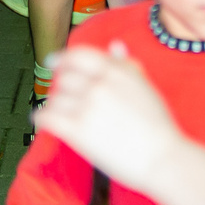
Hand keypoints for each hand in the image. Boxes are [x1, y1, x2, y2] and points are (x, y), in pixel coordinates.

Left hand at [36, 42, 184, 184]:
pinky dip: (41, 118)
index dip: (62, 58)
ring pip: (55, 97)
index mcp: (116, 71)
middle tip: (62, 97)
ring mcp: (87, 106)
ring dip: (53, 104)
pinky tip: (42, 121)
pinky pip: (47, 117)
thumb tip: (115, 45)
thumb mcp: (146, 87)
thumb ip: (127, 65)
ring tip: (57, 113)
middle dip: (61, 86)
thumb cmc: (158, 127)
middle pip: (64, 77)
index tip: (53, 62)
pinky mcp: (78, 130)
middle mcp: (99, 84)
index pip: (79, 55)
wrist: (163, 159)